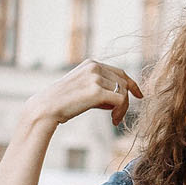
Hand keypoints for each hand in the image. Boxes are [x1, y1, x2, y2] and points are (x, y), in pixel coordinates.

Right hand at [22, 60, 144, 129]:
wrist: (46, 108)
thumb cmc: (62, 102)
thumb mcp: (82, 89)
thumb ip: (100, 89)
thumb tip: (119, 98)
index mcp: (91, 64)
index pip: (119, 72)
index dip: (131, 84)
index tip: (139, 95)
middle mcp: (94, 67)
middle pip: (123, 82)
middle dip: (126, 100)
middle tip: (118, 116)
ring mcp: (95, 78)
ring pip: (123, 92)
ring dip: (122, 108)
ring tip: (114, 120)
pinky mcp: (96, 91)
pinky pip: (120, 100)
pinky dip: (120, 112)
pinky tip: (113, 120)